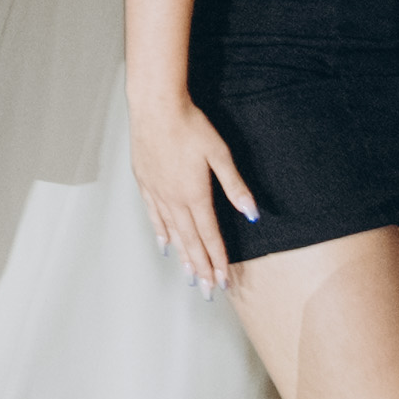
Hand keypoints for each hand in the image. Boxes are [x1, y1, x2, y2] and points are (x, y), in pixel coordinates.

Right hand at [129, 92, 256, 289]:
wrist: (156, 106)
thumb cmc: (190, 125)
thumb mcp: (220, 154)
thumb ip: (235, 186)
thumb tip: (253, 213)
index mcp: (195, 195)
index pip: (209, 236)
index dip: (218, 260)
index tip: (223, 281)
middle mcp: (174, 199)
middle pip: (191, 241)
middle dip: (201, 267)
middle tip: (207, 291)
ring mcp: (157, 192)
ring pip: (172, 233)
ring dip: (183, 256)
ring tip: (189, 276)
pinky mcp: (145, 182)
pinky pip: (154, 215)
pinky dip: (161, 233)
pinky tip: (165, 245)